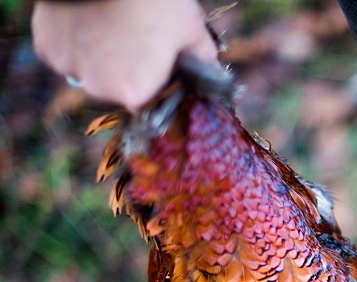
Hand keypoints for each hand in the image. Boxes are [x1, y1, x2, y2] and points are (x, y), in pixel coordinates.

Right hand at [31, 0, 219, 110]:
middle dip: (129, 69)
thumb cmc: (154, 1)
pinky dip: (76, 42)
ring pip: (90, 71)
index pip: (149, 100)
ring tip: (115, 26)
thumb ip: (204, 61)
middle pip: (117, 88)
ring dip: (100, 57)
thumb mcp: (192, 31)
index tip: (159, 59)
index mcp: (134, 94)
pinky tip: (90, 21)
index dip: (156, 80)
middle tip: (138, 37)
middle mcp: (98, 89)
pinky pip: (65, 53)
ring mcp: (68, 68)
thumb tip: (215, 76)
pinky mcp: (46, 48)